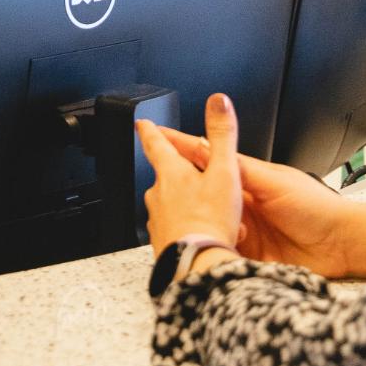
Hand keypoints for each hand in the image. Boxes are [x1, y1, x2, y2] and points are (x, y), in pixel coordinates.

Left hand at [136, 93, 244, 255]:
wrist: (197, 265)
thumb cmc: (210, 220)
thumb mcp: (224, 171)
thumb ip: (222, 134)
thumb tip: (219, 100)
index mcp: (171, 172)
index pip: (156, 143)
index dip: (150, 131)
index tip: (141, 124)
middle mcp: (157, 194)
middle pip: (165, 176)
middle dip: (179, 175)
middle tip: (196, 177)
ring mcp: (157, 219)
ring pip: (171, 204)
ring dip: (186, 205)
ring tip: (209, 211)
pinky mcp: (161, 242)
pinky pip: (175, 229)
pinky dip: (188, 228)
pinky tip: (204, 234)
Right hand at [156, 126, 354, 277]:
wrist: (340, 244)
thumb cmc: (318, 208)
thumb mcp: (274, 181)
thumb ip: (240, 170)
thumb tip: (212, 148)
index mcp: (249, 180)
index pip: (209, 159)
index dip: (182, 148)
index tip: (157, 137)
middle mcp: (243, 203)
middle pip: (202, 192)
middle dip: (179, 189)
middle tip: (158, 187)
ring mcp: (244, 230)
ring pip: (208, 222)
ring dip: (195, 222)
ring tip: (176, 221)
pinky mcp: (247, 254)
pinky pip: (221, 249)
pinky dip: (210, 248)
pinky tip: (199, 247)